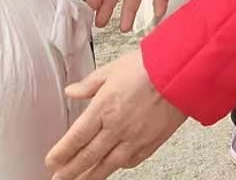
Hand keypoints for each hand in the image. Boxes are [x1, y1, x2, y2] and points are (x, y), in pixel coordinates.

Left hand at [46, 52, 186, 179]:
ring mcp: (135, 138)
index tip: (51, 161)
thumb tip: (72, 91)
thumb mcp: (113, 68)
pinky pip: (131, 161)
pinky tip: (113, 167)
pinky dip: (119, 167)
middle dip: (70, 171)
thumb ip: (89, 84)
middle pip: (87, 156)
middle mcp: (117, 127)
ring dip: (91, 176)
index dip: (61, 153)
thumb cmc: (152, 66)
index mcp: (104, 107)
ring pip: (108, 164)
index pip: (75, 138)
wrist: (183, 73)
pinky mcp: (152, 142)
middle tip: (59, 178)